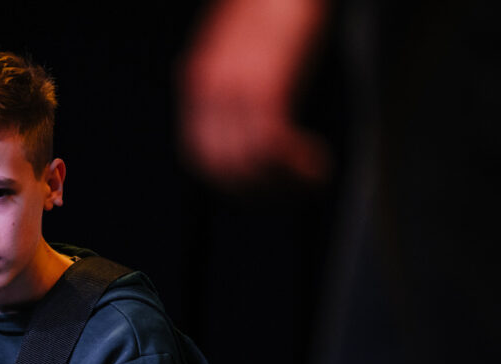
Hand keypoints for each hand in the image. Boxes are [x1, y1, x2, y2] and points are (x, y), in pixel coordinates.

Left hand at [179, 0, 328, 185]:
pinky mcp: (264, 86)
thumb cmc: (274, 0)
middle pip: (219, 169)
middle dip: (257, 192)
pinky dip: (296, 167)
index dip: (228, 181)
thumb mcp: (242, 47)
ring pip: (246, 165)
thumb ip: (236, 81)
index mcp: (197, 82)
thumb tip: (252, 118)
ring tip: (311, 179)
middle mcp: (207, 90)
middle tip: (292, 191)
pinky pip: (271, 148)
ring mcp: (233, 89)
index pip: (198, 155)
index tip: (260, 187)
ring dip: (282, 184)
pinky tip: (318, 164)